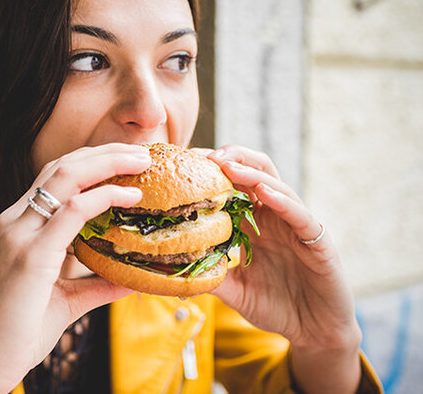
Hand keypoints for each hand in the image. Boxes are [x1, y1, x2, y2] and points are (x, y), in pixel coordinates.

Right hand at [0, 143, 149, 392]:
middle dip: (104, 152)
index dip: (92, 162)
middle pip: (62, 166)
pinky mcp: (29, 256)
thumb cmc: (19, 332)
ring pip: (65, 177)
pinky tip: (129, 198)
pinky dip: (102, 197)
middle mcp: (15, 222)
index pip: (55, 177)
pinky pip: (70, 212)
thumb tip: (134, 278)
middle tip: (142, 151)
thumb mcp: (66, 299)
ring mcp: (18, 235)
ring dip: (107, 163)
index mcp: (19, 227)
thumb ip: (98, 284)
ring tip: (141, 161)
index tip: (127, 161)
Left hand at [197, 144, 361, 392]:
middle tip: (204, 155)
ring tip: (227, 163)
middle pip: (255, 172)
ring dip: (251, 172)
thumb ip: (210, 277)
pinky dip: (282, 200)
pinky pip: (300, 214)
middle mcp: (274, 217)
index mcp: (254, 224)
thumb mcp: (235, 291)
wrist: (315, 332)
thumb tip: (171, 272)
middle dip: (231, 158)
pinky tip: (263, 192)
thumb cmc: (276, 306)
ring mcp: (296, 225)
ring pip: (276, 185)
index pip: (233, 186)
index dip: (212, 172)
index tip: (185, 163)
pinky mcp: (317, 240)